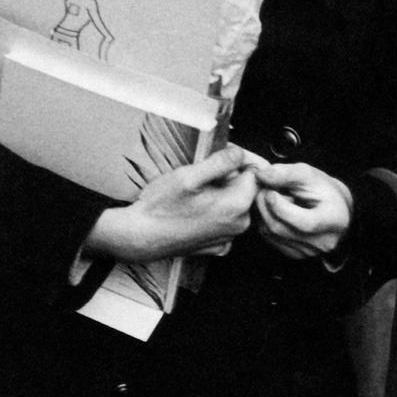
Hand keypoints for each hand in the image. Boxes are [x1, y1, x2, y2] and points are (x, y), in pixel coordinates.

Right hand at [85, 146, 259, 263]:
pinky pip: (224, 219)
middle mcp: (238, 224)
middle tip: (203, 172)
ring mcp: (229, 236)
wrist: (141, 236)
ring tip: (195, 191)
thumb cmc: (161, 208)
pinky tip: (195, 207)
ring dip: (221, 192)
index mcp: (236, 205)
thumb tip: (240, 154)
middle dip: (230, 176)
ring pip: (234, 203)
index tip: (224, 153)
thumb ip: (221, 161)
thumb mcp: (190, 175)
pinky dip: (215, 209)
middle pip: (245, 189)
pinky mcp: (218, 244)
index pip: (255, 173)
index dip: (241, 159)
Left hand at [250, 158, 353, 259]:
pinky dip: (265, 221)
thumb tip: (260, 175)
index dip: (280, 206)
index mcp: (333, 221)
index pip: (303, 223)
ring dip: (262, 211)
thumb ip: (286, 173)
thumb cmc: (323, 190)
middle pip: (280, 227)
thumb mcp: (309, 175)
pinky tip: (272, 210)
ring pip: (270, 233)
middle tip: (262, 187)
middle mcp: (322, 242)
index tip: (270, 189)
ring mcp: (308, 251)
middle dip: (264, 205)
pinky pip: (269, 238)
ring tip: (269, 196)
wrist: (334, 209)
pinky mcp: (295, 254)